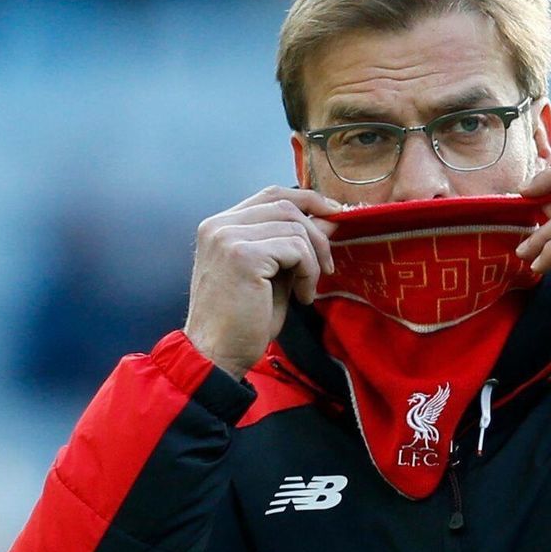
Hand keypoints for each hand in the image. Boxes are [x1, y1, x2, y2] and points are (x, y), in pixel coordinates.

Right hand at [185, 187, 341, 378]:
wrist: (216, 356)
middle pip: (286, 206)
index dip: (307, 200)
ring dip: (313, 260)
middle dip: (317, 233)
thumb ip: (293, 245)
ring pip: (295, 227)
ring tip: (307, 290)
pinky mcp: (243, 255)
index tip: (334, 214)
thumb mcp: (274, 275)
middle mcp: (219, 225)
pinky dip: (308, 272)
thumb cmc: (243, 322)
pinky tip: (302, 297)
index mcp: (220, 226)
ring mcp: (228, 237)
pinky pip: (296, 249)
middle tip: (327, 267)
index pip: (271, 195)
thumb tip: (328, 218)